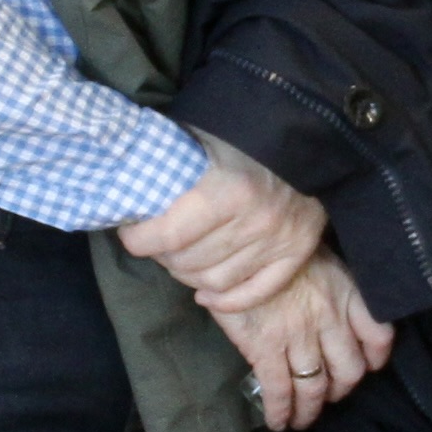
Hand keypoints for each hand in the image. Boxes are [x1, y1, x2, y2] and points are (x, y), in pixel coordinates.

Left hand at [117, 135, 326, 318]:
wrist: (304, 133)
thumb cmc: (244, 132)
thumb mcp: (201, 135)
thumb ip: (169, 162)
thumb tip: (126, 186)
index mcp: (228, 189)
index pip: (169, 236)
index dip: (139, 240)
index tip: (130, 232)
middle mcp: (255, 221)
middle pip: (189, 261)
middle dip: (162, 256)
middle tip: (157, 243)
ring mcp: (278, 241)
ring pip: (215, 281)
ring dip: (189, 275)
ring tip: (180, 259)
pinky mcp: (297, 253)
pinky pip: (255, 293)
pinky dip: (226, 300)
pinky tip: (206, 293)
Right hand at [220, 254, 394, 431]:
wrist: (239, 238)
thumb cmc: (277, 243)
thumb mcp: (318, 254)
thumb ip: (332, 283)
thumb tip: (330, 306)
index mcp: (347, 293)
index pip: (378, 336)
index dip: (375, 358)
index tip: (366, 367)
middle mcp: (330, 319)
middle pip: (349, 371)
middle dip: (340, 390)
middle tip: (328, 395)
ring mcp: (299, 336)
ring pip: (314, 387)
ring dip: (310, 410)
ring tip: (301, 419)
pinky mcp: (266, 348)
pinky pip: (279, 390)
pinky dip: (280, 411)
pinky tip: (277, 422)